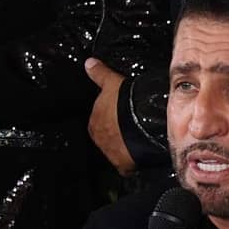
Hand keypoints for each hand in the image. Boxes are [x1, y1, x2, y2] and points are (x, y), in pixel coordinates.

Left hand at [85, 57, 134, 174]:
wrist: (140, 123)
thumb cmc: (124, 102)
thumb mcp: (111, 83)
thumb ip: (99, 74)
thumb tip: (88, 63)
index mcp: (93, 122)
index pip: (98, 120)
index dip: (110, 117)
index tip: (119, 115)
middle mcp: (99, 140)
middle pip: (106, 137)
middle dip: (115, 134)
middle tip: (129, 128)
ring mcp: (111, 154)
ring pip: (116, 151)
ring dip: (123, 147)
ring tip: (136, 140)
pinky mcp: (123, 165)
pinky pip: (126, 166)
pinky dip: (130, 162)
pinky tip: (138, 157)